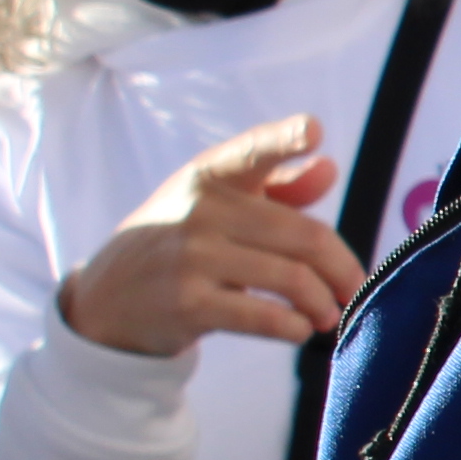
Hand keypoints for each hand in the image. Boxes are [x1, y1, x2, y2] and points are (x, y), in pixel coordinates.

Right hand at [57, 117, 364, 357]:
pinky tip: (299, 329)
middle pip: (306, 236)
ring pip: (293, 279)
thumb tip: (328, 167)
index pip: (251, 151)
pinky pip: (265, 317)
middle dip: (343, 269)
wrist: (107, 300)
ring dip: (323, 303)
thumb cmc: (180, 244)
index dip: (284, 138)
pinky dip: (294, 327)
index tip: (311, 130)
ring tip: (327, 314)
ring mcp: (192, 257)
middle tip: (353, 289)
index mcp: (211, 176)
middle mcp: (200, 210)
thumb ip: (277, 188)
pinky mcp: (189, 303)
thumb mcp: (217, 206)